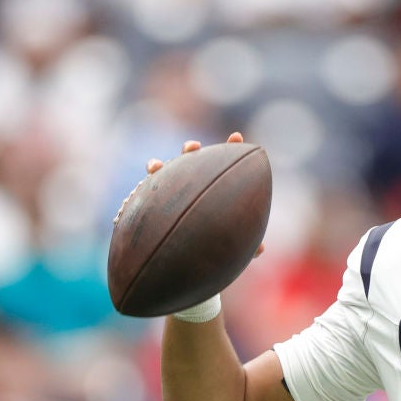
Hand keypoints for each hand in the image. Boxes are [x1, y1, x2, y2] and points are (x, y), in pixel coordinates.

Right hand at [144, 131, 264, 260]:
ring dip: (157, 167)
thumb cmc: (209, 251)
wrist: (179, 263)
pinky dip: (142, 187)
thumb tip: (260, 248)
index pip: (220, 165)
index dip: (229, 149)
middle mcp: (186, 187)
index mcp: (208, 191)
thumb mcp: (228, 248)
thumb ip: (243, 246)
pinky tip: (145, 181)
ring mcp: (166, 194)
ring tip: (156, 166)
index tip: (237, 137)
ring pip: (161, 175)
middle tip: (194, 147)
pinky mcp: (147, 206)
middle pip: (188, 163)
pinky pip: (140, 195)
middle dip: (190, 150)